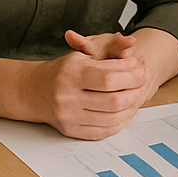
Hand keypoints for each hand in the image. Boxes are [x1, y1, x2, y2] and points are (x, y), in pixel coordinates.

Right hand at [27, 33, 157, 138]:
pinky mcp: (71, 130)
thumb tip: (132, 45)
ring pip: (112, 118)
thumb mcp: (83, 55)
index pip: (109, 78)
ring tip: (137, 95)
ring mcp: (69, 116)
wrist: (35, 91)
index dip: (130, 73)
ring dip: (131, 107)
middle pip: (114, 100)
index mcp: (71, 74)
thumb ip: (108, 50)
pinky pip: (103, 131)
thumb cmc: (63, 71)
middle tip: (143, 81)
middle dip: (135, 90)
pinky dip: (120, 122)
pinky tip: (126, 111)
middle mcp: (67, 96)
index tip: (140, 67)